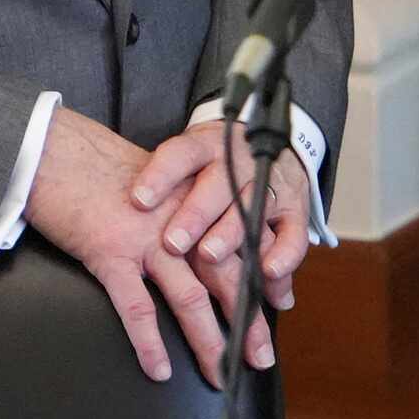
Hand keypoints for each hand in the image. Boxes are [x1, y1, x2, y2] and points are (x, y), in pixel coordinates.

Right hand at [22, 107, 267, 388]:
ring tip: (220, 373)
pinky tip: (160, 369)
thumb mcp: (156, 184)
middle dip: (246, 320)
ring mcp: (147, 239)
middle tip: (259, 357)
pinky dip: (150, 342)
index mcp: (193, 203)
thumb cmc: (100, 168)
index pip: (240, 246)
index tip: (277, 308)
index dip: (261, 279)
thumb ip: (181, 211)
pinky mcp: (111, 253)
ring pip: (189, 297)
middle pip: (225, 276)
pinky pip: (136, 306)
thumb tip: (196, 246)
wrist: (57, 151)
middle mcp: (179, 222)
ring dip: (208, 340)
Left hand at [130, 118, 313, 313]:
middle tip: (172, 242)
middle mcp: (237, 162)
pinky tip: (269, 274)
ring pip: (252, 207)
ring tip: (211, 257)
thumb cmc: (211, 165)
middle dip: (195, 214)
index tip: (138, 200)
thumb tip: (124, 210)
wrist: (265, 145)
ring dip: (231, 234)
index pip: (180, 155)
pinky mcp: (295, 206)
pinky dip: (284, 255)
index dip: (160, 176)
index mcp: (205, 147)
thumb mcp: (188, 162)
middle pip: (217, 185)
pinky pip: (293, 233)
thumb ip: (164, 185)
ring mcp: (268, 183)